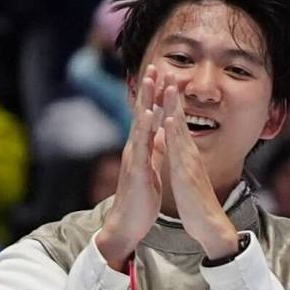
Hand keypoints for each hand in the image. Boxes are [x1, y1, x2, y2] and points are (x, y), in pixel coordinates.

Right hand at [95, 75, 171, 263]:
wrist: (127, 224)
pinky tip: (149, 113)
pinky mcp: (136, 169)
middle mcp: (135, 148)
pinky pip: (142, 144)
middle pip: (142, 112)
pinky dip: (145, 127)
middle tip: (154, 65)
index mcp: (141, 149)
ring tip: (151, 80)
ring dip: (146, 100)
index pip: (148, 117)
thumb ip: (153, 153)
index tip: (161, 76)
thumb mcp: (150, 170)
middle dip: (149, 89)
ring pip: (140, 123)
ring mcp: (134, 157)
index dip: (155, 96)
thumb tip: (159, 138)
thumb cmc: (139, 199)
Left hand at [150, 65, 240, 258]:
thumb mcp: (186, 173)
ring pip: (180, 127)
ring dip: (173, 105)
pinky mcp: (186, 172)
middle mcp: (188, 151)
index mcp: (185, 152)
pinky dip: (173, 133)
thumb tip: (176, 145)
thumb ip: (181, 157)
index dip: (170, 100)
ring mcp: (188, 160)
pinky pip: (178, 149)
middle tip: (167, 69)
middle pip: (179, 116)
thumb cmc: (196, 201)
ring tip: (169, 83)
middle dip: (172, 92)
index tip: (163, 80)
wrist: (208, 223)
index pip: (176, 120)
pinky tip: (168, 119)